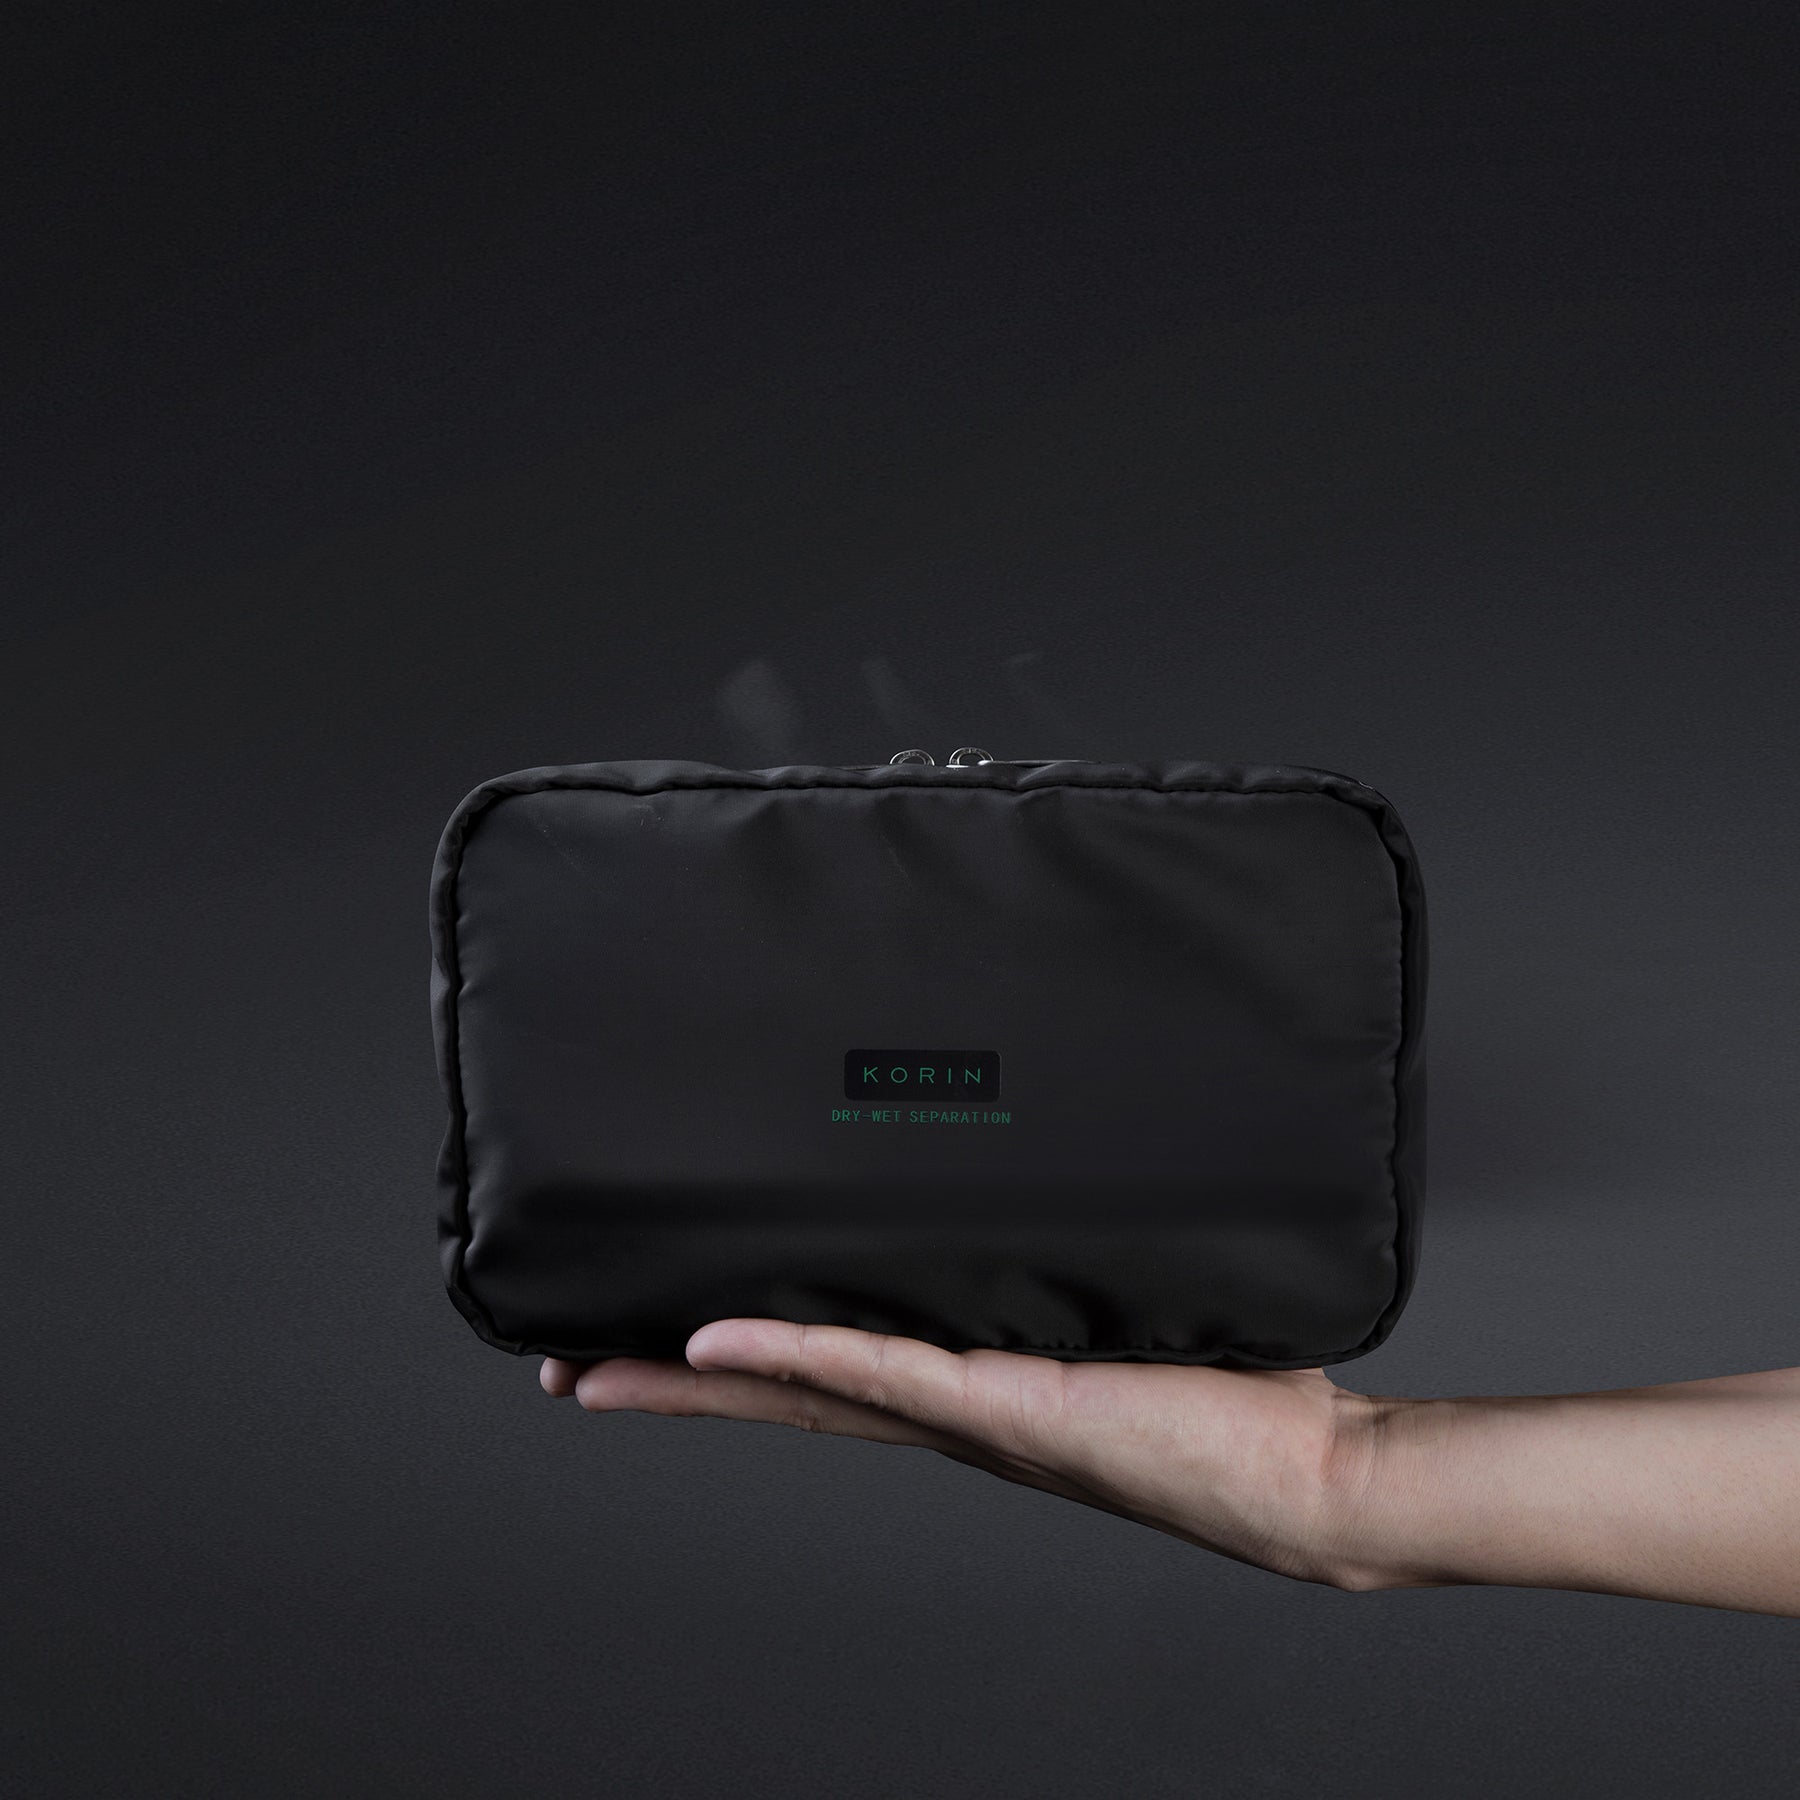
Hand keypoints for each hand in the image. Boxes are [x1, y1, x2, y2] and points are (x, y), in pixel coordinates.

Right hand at [541, 1321, 1384, 1587]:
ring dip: (697, 1375)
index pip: (822, 1373)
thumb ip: (1059, 1256)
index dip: (728, 1361)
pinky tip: (716, 1334)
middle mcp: (949, 1409)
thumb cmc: (1232, 1391)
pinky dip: (796, 1350)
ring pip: (804, 1388)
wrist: (1309, 1473)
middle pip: (781, 1393)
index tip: (651, 1331)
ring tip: (603, 1360)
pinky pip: (880, 1369)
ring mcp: (967, 1412)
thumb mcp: (1118, 1303)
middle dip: (671, 1381)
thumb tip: (1029, 1163)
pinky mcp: (1005, 1402)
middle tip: (570, 1359)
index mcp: (965, 1388)